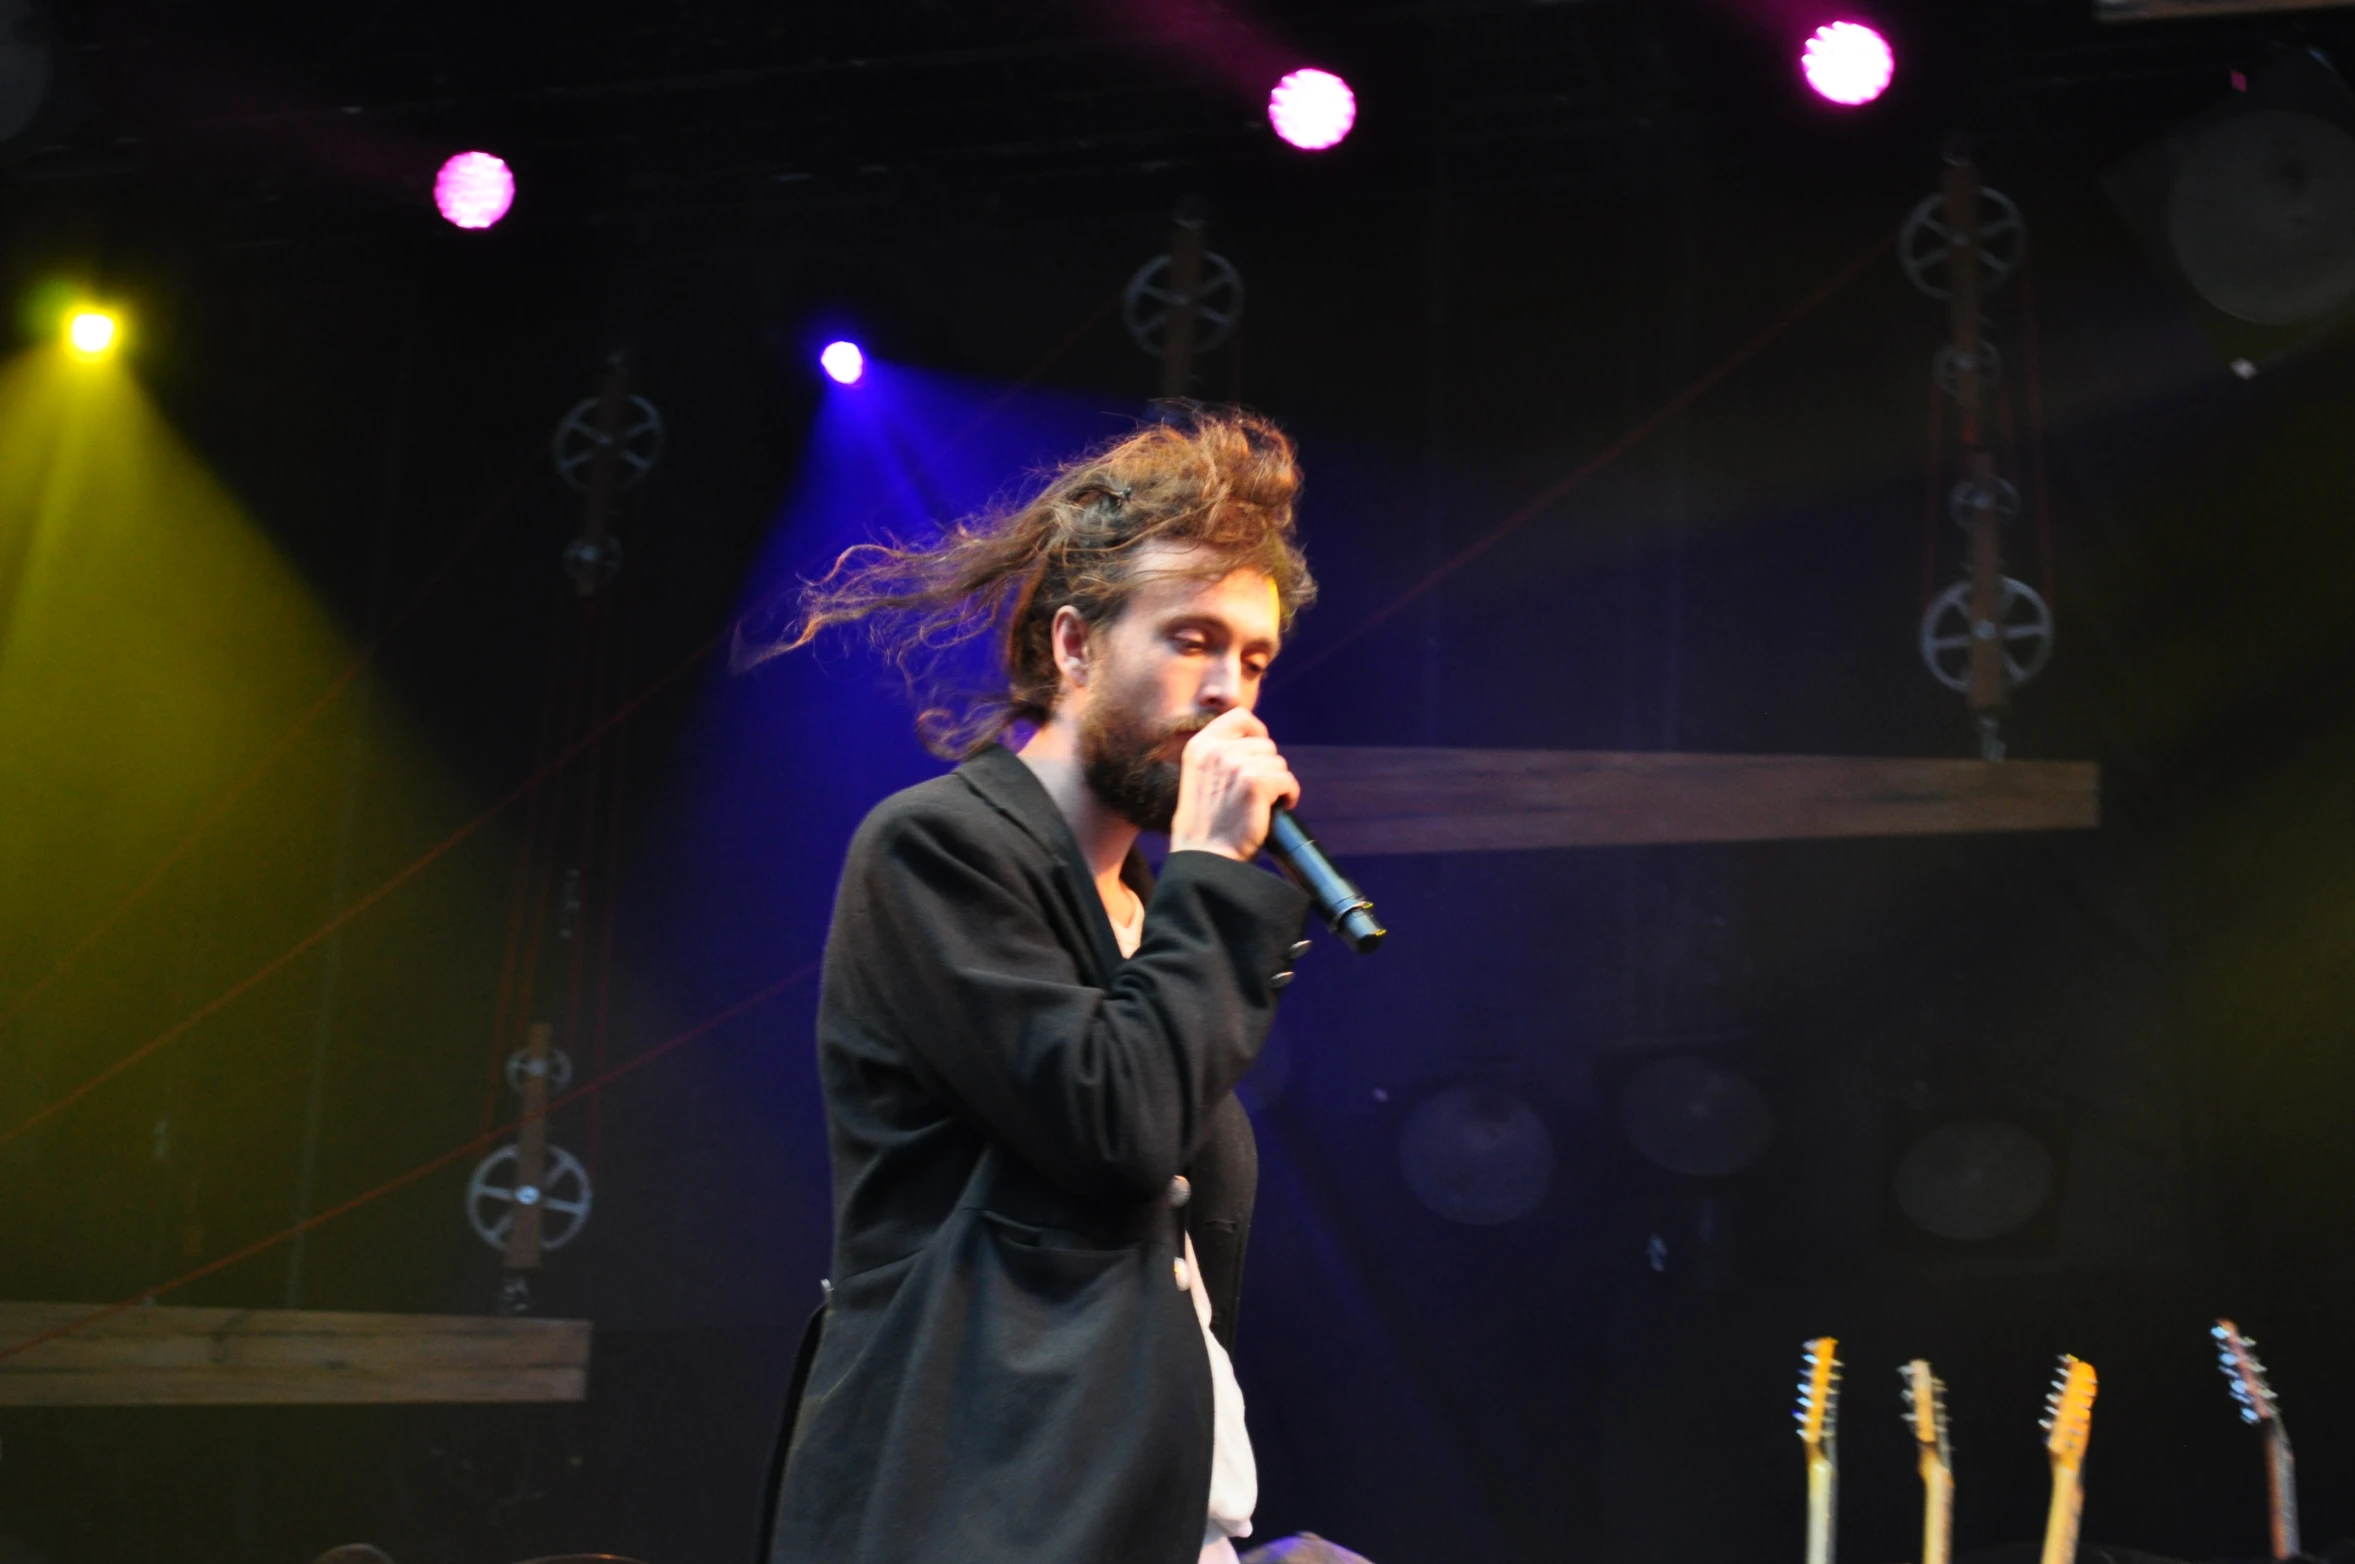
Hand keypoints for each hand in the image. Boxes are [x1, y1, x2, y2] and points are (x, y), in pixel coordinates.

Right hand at [1168, 708, 1299, 862]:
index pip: (1239, 716)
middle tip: (1258, 794)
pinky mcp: (1256, 783)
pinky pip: (1288, 781)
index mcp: (1199, 746)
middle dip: (1268, 767)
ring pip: (1278, 764)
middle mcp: (1216, 750)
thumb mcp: (1200, 778)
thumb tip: (1255, 745)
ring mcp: (1236, 764)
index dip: (1257, 730)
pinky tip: (1277, 810)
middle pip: (1265, 744)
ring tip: (1262, 806)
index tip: (1262, 749)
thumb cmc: (1206, 826)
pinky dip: (1289, 796)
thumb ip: (1220, 757)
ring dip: (1277, 784)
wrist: (1205, 859)